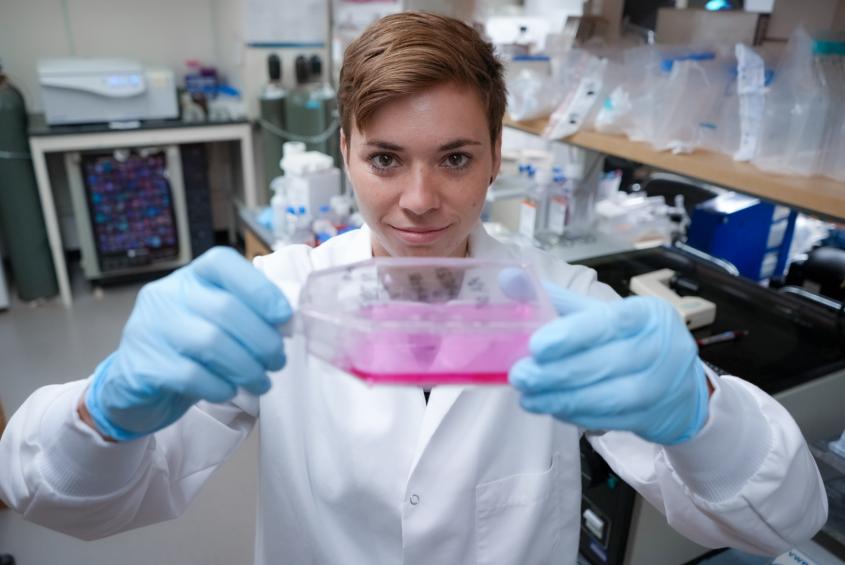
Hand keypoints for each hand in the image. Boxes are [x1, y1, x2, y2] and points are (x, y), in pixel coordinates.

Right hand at [83, 247, 291, 440]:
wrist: (132, 386)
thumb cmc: (185, 349)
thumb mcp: (212, 320)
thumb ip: (244, 311)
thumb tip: (287, 320)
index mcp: (190, 277)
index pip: (223, 263)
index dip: (259, 288)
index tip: (284, 316)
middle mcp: (166, 295)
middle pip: (225, 309)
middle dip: (262, 339)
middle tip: (278, 360)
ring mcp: (149, 328)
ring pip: (211, 343)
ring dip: (247, 367)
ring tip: (262, 381)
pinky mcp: (142, 365)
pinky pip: (192, 375)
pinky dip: (221, 385)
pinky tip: (230, 390)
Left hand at [508, 282, 708, 444]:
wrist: (680, 386)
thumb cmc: (632, 341)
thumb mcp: (603, 314)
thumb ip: (558, 300)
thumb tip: (510, 280)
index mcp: (647, 314)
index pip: (610, 321)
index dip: (573, 335)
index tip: (536, 345)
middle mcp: (659, 348)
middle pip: (606, 362)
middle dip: (557, 372)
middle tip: (520, 375)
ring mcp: (659, 387)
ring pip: (607, 396)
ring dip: (562, 398)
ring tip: (528, 396)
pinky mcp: (650, 417)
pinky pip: (608, 419)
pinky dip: (576, 415)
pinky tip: (550, 408)